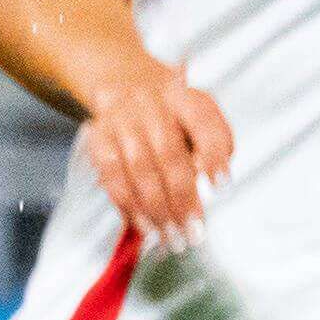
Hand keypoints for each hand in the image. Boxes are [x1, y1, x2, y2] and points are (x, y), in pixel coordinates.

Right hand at [80, 62, 232, 244]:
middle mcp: (151, 107)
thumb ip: (214, 144)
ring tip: (170, 235)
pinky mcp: (98, 139)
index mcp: (185, 98)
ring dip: (155, 208)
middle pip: (169, 155)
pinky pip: (111, 176)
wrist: (123, 84)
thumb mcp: (201, 114)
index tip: (221, 187)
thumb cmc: (171, 111)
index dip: (213, 156)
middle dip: (183, 198)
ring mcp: (120, 122)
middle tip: (193, 229)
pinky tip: (142, 224)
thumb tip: (210, 185)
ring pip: (138, 170)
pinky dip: (127, 203)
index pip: (204, 125)